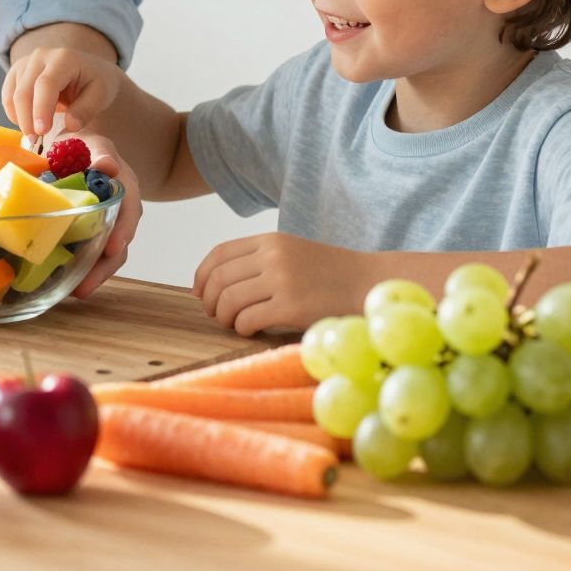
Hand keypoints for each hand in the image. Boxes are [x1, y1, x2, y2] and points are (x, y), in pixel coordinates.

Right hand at [1, 46, 124, 139]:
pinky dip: (14, 113)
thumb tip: (70, 125)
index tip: (42, 132)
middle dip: (27, 119)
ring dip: (21, 119)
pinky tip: (27, 123)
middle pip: (25, 91)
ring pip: (13, 95)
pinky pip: (7, 96)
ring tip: (34, 136)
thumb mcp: (102, 94)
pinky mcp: (16, 71)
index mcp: (64, 58)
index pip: (46, 84)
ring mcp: (25, 62)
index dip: (41, 109)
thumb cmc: (96, 82)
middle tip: (35, 142)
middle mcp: (41, 56)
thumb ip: (87, 109)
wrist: (87, 69)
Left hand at [70, 132, 139, 298]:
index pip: (131, 210)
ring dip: (95, 274)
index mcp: (124, 186)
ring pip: (110, 254)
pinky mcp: (95, 234)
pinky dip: (85, 269)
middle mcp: (122, 209)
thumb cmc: (82, 145)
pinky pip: (95, 255)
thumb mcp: (90, 143)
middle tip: (85, 286)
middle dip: (105, 266)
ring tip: (76, 292)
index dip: (123, 230)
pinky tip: (68, 283)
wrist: (73, 149)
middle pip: (121, 241)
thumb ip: (100, 154)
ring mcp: (110, 224)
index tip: (112, 248)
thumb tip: (108, 166)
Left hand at [191, 233, 367, 334]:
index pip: (219, 254)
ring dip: (224, 317)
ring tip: (234, 324)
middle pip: (218, 279)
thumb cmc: (330, 274)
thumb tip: (217, 283)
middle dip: (209, 301)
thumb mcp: (293, 253)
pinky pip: (247, 319)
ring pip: (228, 300)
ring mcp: (282, 279)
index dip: (201, 275)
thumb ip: (261, 261)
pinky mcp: (290, 306)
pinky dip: (242, 328)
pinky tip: (251, 330)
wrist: (371, 284)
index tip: (199, 292)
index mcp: (271, 240)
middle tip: (216, 315)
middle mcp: (273, 256)